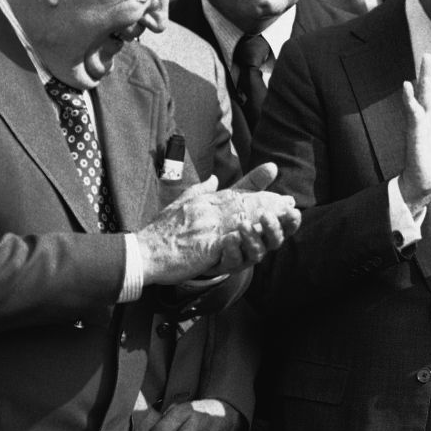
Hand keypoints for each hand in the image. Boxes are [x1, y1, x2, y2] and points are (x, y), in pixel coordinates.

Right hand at [136, 162, 299, 284]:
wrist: (141, 252)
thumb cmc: (159, 232)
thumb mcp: (178, 205)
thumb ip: (199, 192)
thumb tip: (214, 180)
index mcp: (202, 202)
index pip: (235, 191)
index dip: (258, 187)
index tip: (275, 178)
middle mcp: (206, 210)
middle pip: (244, 203)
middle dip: (269, 202)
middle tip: (289, 202)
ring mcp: (205, 228)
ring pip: (241, 219)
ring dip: (264, 218)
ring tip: (282, 216)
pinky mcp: (203, 247)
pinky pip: (228, 241)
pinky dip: (246, 238)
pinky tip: (261, 236)